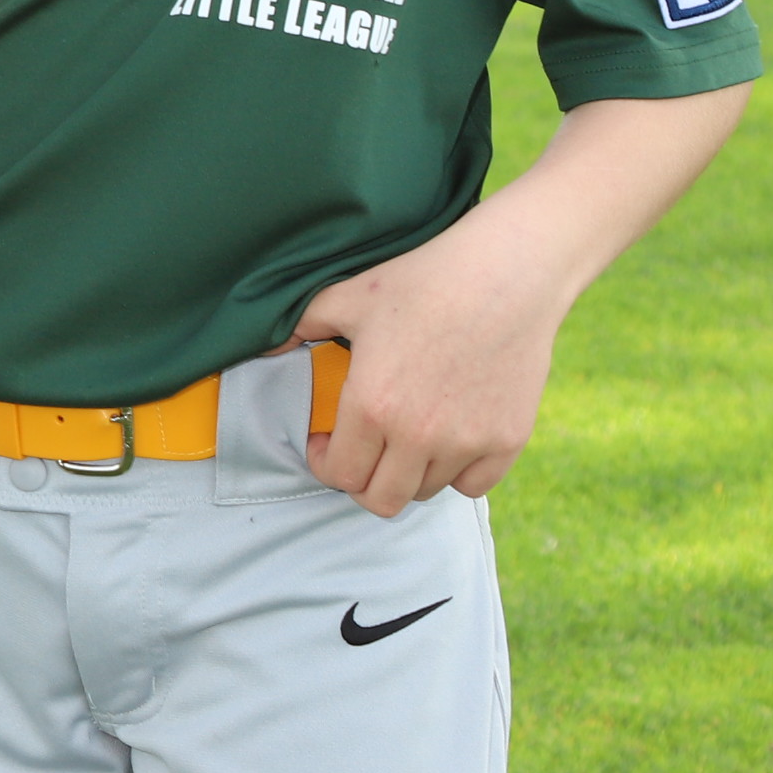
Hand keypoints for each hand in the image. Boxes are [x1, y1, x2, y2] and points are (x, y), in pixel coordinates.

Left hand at [286, 81, 747, 515]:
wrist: (507, 273)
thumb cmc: (422, 280)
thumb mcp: (346, 296)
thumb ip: (299, 329)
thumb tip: (264, 349)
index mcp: (373, 405)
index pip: (339, 474)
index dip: (324, 463)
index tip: (326, 443)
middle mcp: (419, 435)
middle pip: (381, 499)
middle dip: (362, 481)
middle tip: (361, 451)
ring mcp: (468, 442)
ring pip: (425, 491)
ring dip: (407, 473)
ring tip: (403, 436)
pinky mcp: (508, 440)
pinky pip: (473, 484)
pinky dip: (457, 470)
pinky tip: (448, 438)